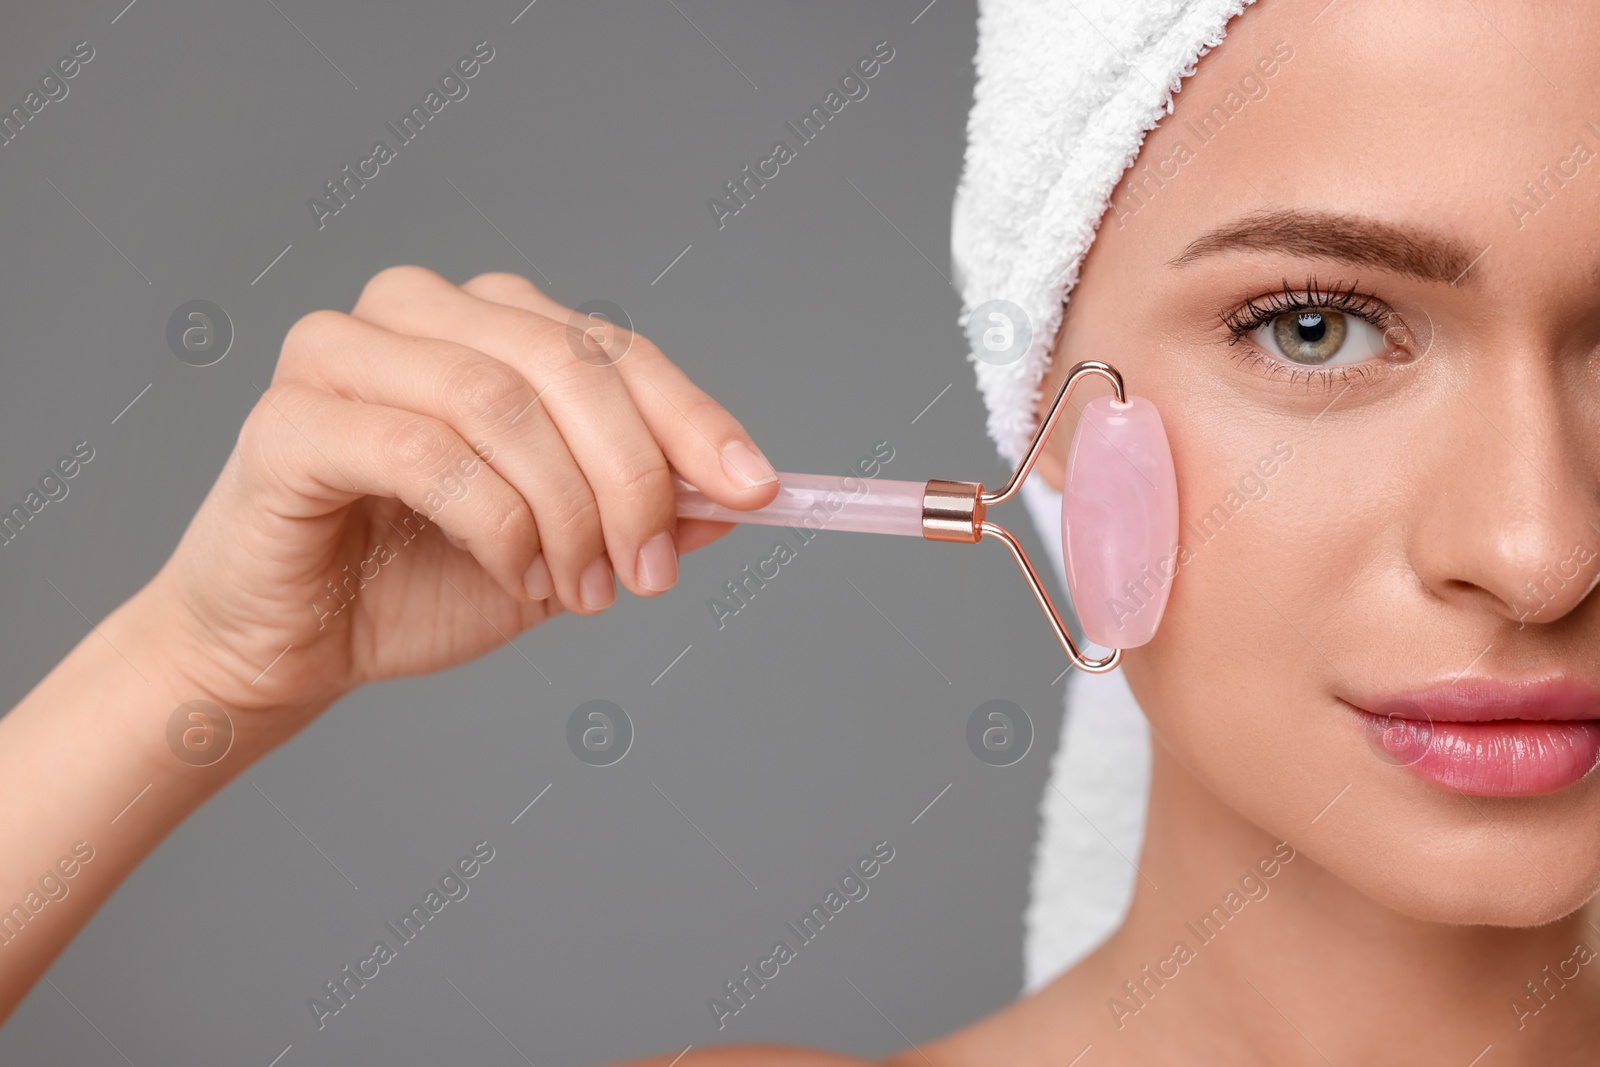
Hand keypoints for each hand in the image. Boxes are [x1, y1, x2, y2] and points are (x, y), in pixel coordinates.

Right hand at [146, 265, 778, 754]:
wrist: (293, 643)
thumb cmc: (415, 581)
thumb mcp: (563, 548)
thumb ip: (642, 512)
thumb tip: (737, 497)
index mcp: (487, 322)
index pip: (613, 348)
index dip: (691, 417)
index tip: (756, 487)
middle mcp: (417, 312)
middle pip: (567, 362)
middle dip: (633, 477)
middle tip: (651, 569)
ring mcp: (342, 352)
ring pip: (501, 401)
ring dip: (565, 512)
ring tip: (578, 589)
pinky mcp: (291, 417)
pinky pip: (427, 452)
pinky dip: (496, 523)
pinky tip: (515, 574)